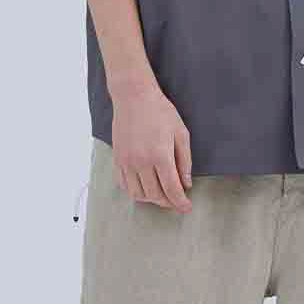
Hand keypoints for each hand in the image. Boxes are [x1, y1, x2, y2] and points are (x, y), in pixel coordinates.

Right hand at [110, 80, 193, 209]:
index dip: (180, 203)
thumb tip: (186, 184)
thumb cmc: (160, 111)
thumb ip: (185, 161)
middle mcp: (141, 162)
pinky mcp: (117, 159)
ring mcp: (127, 162)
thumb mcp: (181, 133)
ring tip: (162, 194)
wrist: (133, 96)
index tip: (187, 207)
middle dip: (168, 202)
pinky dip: (136, 191)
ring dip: (151, 199)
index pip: (172, 189)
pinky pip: (124, 185)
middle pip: (155, 195)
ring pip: (138, 194)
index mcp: (160, 155)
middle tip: (177, 200)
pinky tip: (145, 187)